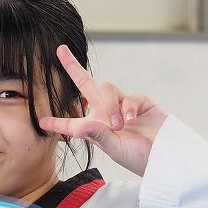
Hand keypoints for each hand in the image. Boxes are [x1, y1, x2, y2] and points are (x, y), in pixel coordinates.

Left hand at [37, 45, 169, 176]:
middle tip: (60, 50)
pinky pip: (128, 96)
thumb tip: (77, 127)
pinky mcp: (140, 102)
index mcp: (94, 129)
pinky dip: (128, 108)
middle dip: (73, 67)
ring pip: (106, 88)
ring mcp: (123, 106)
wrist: (166, 156)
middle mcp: (105, 115)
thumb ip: (98, 136)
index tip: (41, 121)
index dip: (56, 122)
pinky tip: (131, 121)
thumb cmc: (139, 157)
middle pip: (86, 85)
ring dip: (110, 106)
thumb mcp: (115, 149)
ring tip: (120, 126)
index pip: (71, 124)